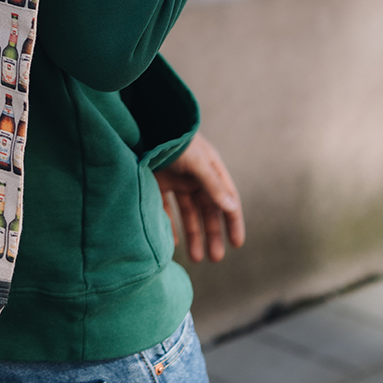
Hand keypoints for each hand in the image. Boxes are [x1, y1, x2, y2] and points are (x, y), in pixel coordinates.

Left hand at [155, 134, 244, 261]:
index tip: (237, 244)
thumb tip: (231, 207)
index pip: (227, 199)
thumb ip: (212, 184)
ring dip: (193, 235)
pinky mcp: (157, 183)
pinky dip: (170, 226)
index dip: (233, 222)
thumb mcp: (196, 162)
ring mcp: (176, 181)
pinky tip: (173, 244)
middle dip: (212, 234)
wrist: (144, 124)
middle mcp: (196, 177)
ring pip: (188, 214)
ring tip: (196, 258)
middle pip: (207, 211)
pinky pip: (166, 210)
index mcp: (211, 170)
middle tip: (215, 258)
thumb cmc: (174, 140)